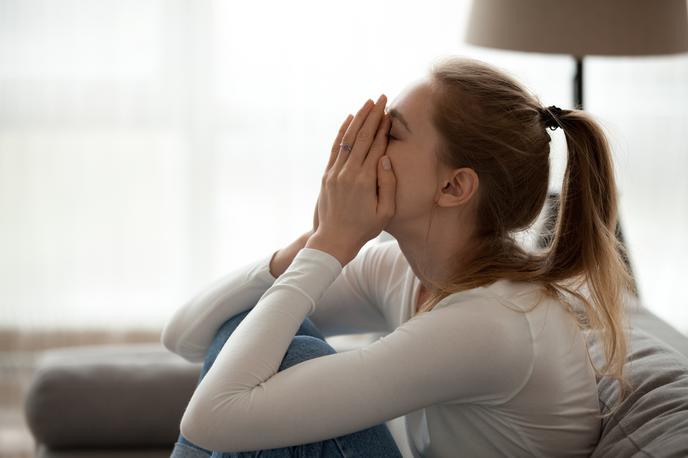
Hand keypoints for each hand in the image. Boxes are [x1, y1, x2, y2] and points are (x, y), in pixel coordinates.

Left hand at [308, 94, 395, 265]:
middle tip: (382, 98)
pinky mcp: (327, 175)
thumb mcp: (385, 212)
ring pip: (348, 139)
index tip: (391, 114)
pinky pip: (335, 148)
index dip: (384, 128)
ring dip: (358, 118)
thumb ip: (388, 185)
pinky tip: (349, 119)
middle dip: (373, 116)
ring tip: (368, 103)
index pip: (376, 147)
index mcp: (365, 181)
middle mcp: (348, 173)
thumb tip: (385, 158)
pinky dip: (343, 132)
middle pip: (362, 137)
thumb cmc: (364, 228)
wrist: (334, 240)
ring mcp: (335, 173)